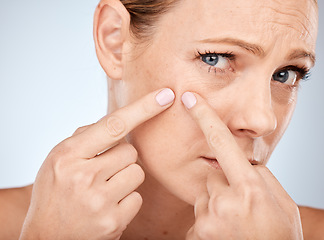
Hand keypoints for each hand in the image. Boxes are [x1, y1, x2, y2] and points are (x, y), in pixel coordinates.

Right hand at [19, 88, 174, 239]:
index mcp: (68, 155)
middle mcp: (83, 177)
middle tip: (102, 170)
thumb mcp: (59, 157)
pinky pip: (137, 198)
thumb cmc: (56, 190)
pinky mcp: (113, 222)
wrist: (47, 235)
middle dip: (122, 157)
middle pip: (130, 151)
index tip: (166, 95)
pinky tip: (108, 205)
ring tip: (104, 188)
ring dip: (125, 177)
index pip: (114, 125)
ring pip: (137, 173)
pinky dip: (126, 199)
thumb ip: (87, 137)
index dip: (143, 108)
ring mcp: (99, 202)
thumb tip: (121, 121)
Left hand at [182, 92, 302, 239]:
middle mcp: (225, 201)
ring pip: (203, 197)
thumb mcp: (278, 200)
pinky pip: (198, 216)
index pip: (222, 143)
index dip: (204, 118)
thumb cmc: (279, 234)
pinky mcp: (196, 234)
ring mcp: (208, 220)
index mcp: (249, 188)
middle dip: (222, 184)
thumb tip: (240, 161)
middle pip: (211, 176)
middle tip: (240, 204)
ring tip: (233, 221)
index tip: (189, 99)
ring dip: (215, 204)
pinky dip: (208, 221)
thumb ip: (258, 175)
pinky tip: (224, 232)